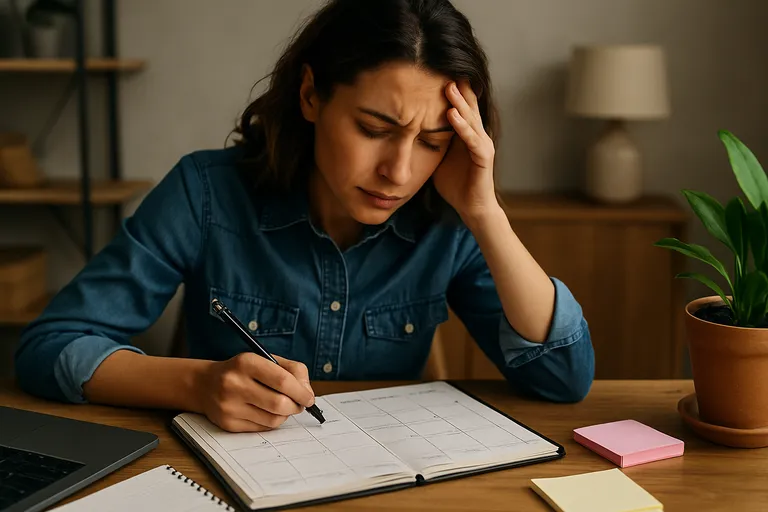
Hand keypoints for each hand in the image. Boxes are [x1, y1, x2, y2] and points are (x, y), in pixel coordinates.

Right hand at [197, 353, 315, 432]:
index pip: (282, 380)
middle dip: (296, 406)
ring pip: (273, 419)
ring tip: (283, 406)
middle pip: (279, 403)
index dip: (301, 391)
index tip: (309, 397)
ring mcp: (229, 406)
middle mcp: (234, 384)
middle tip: (300, 404)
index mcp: (246, 362)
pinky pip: (262, 428)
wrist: (205, 384)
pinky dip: (272, 421)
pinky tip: (267, 412)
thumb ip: (292, 370)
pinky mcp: (228, 424)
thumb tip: (308, 393)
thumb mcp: (265, 359)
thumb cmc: (243, 371)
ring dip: (285, 415)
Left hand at [432, 80, 497, 220]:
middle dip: (455, 88)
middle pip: (467, 106)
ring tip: (448, 86)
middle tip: (442, 68)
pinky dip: (463, 126)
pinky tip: (452, 115)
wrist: (471, 208)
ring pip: (471, 118)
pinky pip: (473, 139)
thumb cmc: (454, 184)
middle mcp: (476, 135)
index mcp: (465, 133)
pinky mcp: (484, 158)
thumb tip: (403, 130)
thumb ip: (427, 142)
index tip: (432, 73)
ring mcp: (482, 145)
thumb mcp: (436, 157)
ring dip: (459, 102)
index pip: (458, 106)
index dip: (448, 91)